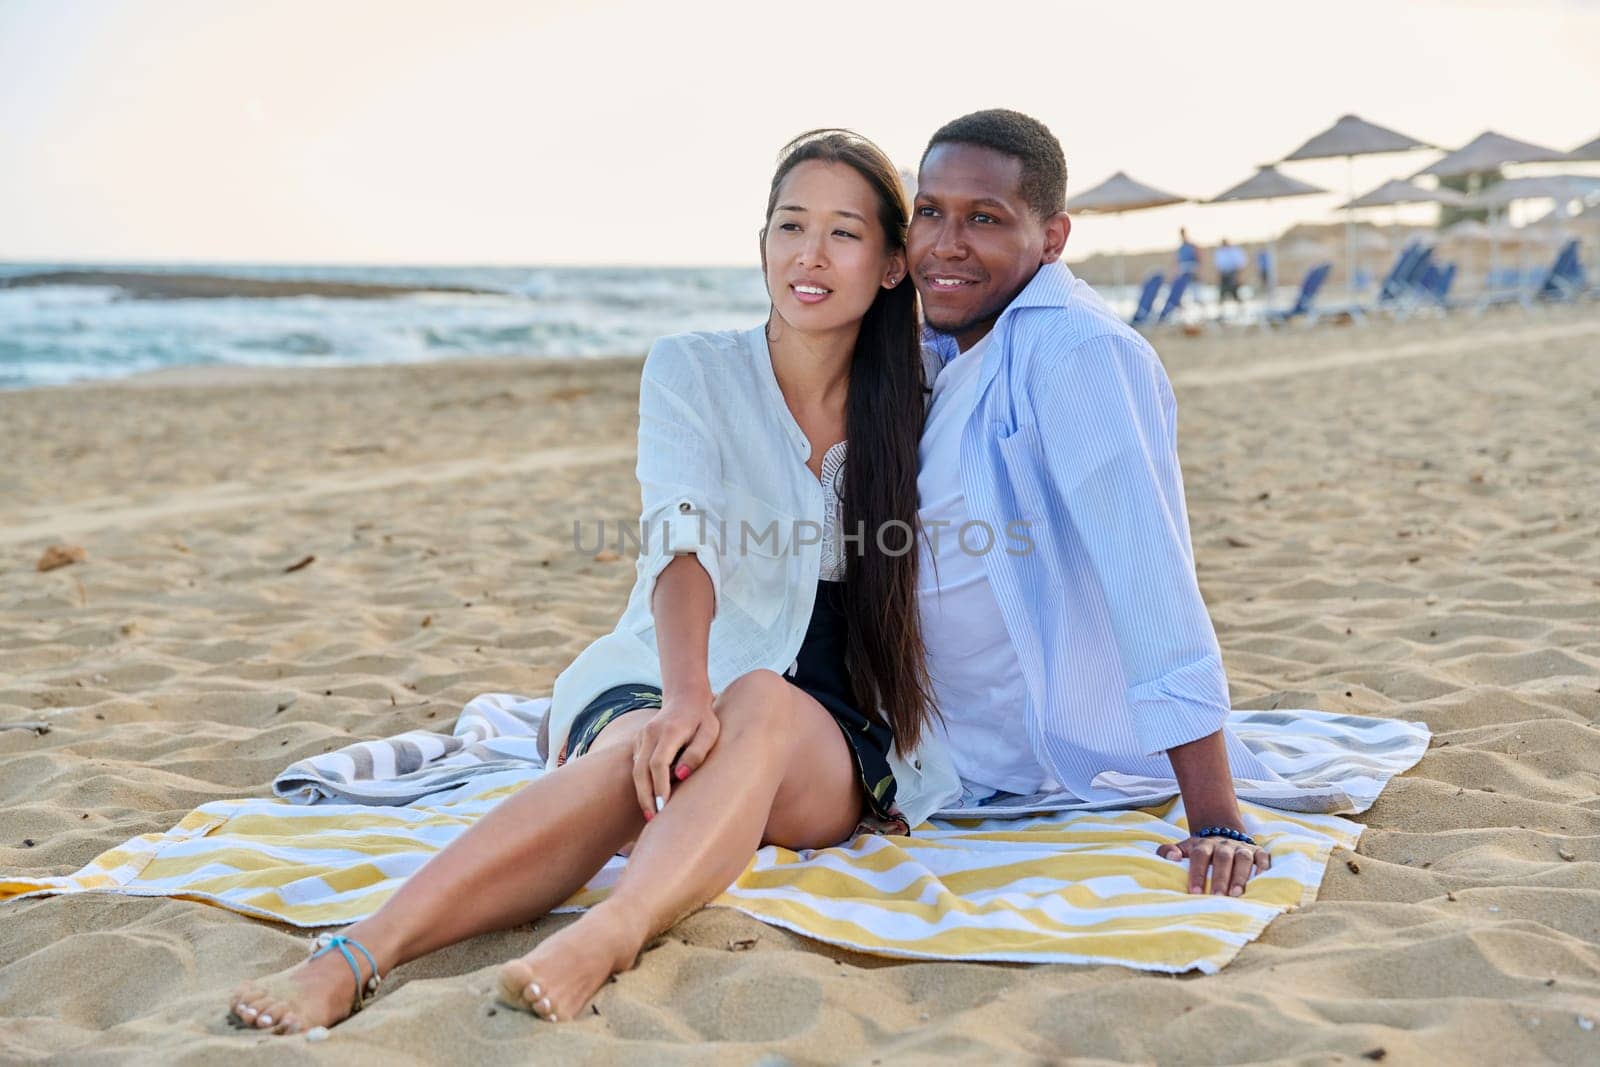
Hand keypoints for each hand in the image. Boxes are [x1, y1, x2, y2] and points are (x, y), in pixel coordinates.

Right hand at [629, 691, 718, 821]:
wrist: (684, 698)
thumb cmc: (702, 719)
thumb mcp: (710, 733)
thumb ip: (697, 752)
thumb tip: (681, 775)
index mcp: (668, 731)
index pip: (658, 763)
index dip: (660, 786)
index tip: (664, 806)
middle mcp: (650, 733)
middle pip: (641, 770)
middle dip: (646, 796)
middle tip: (653, 819)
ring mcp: (642, 737)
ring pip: (636, 769)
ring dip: (642, 793)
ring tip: (651, 815)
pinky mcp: (638, 742)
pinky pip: (637, 765)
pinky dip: (641, 783)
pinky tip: (650, 798)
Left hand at [1158, 834, 1269, 895]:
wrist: (1222, 837)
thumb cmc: (1200, 852)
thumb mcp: (1183, 849)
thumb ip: (1168, 851)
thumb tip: (1171, 858)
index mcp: (1204, 844)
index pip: (1199, 856)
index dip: (1197, 873)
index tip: (1194, 893)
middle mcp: (1224, 844)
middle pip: (1222, 857)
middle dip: (1220, 878)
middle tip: (1218, 897)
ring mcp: (1242, 847)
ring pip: (1243, 858)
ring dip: (1240, 876)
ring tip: (1237, 895)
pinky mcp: (1258, 852)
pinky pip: (1263, 858)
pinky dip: (1263, 869)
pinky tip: (1260, 883)